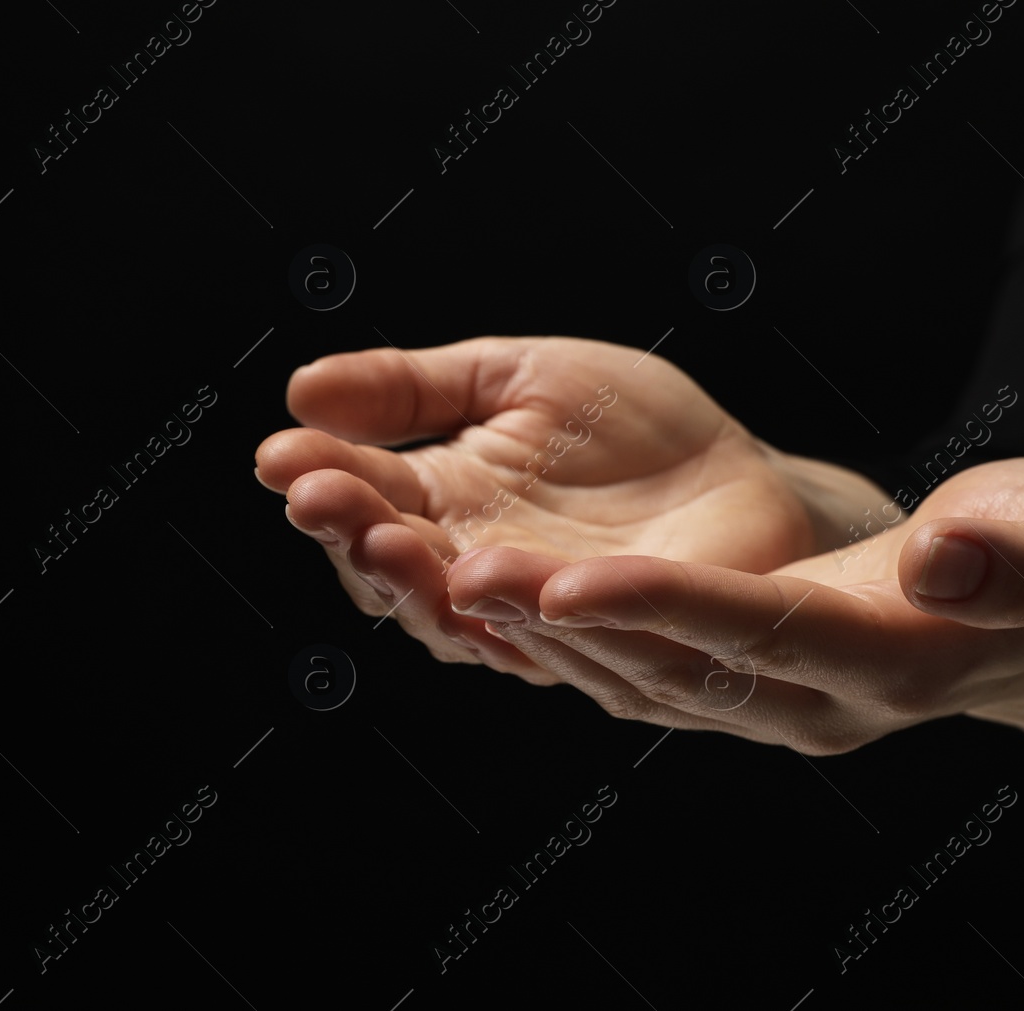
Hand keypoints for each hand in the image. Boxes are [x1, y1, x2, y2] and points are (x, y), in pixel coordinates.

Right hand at [254, 336, 884, 682]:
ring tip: (391, 537)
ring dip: (422, 583)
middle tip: (322, 498)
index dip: (321, 480)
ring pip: (466, 620)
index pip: (366, 500)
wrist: (744, 475)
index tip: (279, 452)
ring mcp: (541, 621)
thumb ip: (417, 388)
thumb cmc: (630, 429)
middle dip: (356, 534)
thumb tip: (300, 390)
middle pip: (397, 572)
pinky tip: (494, 576)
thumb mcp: (517, 378)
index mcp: (445, 505)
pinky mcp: (614, 646)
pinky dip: (529, 615)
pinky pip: (564, 642)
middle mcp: (477, 573)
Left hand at [444, 457, 1023, 749]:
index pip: (761, 632)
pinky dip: (564, 645)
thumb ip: (1015, 550)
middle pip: (672, 667)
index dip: (666, 608)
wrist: (1008, 626)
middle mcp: (812, 706)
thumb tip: (945, 566)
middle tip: (456, 571)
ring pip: (637, 681)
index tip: (566, 578)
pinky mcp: (735, 698)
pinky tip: (498, 602)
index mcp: (886, 658)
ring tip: (448, 579)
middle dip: (563, 623)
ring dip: (541, 637)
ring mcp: (767, 712)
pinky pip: (636, 679)